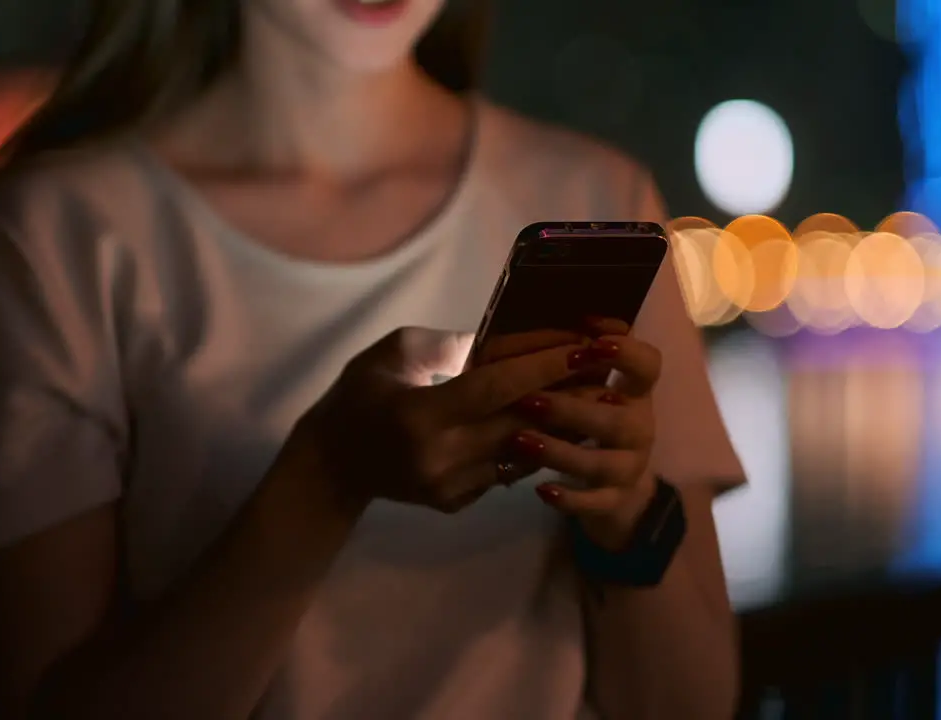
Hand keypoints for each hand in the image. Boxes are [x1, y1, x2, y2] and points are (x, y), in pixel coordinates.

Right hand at [291, 327, 589, 513]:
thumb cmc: (359, 395)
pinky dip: (531, 446)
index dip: (544, 364)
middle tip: (608, 366)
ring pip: (522, 452)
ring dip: (561, 423)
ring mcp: (450, 487)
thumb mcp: (393, 353)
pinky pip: (506, 472)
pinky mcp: (456, 503)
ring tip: (597, 394)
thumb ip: (449, 346)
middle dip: (568, 392)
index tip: (585, 344)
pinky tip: (557, 424)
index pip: (496, 387)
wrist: (333, 464)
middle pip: (521, 422)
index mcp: (420, 416)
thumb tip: (502, 344)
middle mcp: (440, 458)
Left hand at [510, 331, 663, 549]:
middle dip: (575, 408)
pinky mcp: (613, 502)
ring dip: (561, 451)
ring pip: (601, 463)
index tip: (592, 340)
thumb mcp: (591, 390)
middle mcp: (640, 428)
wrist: (617, 494)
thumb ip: (580, 360)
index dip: (627, 353)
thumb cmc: (594, 426)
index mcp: (635, 393)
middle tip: (530, 399)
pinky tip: (542, 490)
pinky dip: (569, 498)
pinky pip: (594, 503)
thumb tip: (565, 322)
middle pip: (621, 418)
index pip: (649, 366)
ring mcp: (629, 468)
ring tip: (521, 442)